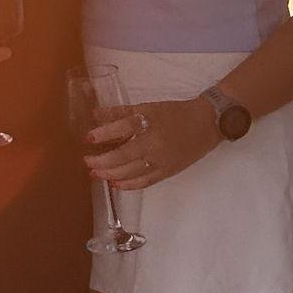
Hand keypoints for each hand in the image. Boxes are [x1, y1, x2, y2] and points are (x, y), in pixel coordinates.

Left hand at [86, 97, 219, 187]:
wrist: (206, 123)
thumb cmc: (174, 113)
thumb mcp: (147, 107)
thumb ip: (120, 112)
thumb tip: (95, 114)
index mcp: (148, 122)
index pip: (121, 128)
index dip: (102, 134)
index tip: (88, 139)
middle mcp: (153, 143)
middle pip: (122, 156)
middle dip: (101, 161)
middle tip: (87, 162)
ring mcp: (161, 160)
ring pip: (131, 172)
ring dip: (110, 175)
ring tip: (96, 174)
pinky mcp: (167, 172)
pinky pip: (144, 181)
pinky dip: (128, 185)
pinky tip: (115, 183)